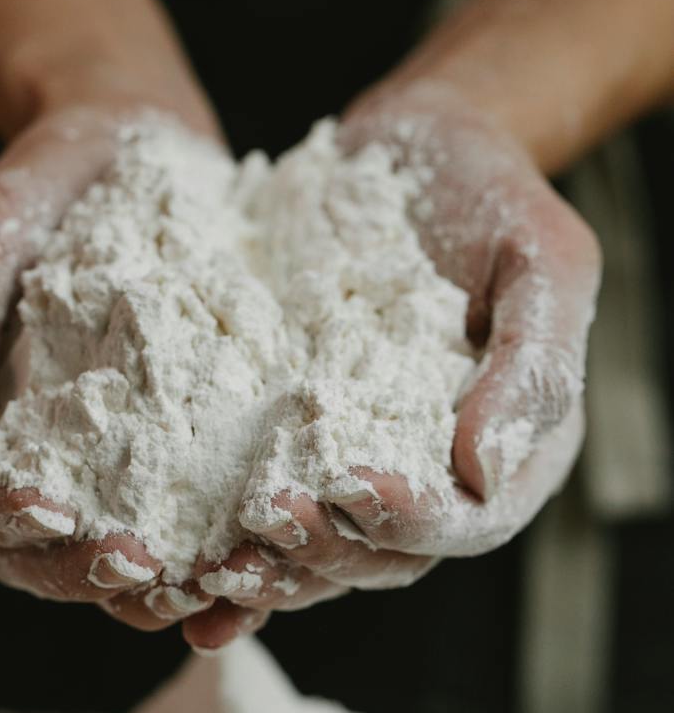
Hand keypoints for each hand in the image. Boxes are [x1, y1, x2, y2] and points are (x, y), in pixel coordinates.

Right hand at [0, 84, 270, 645]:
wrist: (134, 144)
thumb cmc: (38, 190)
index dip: (9, 523)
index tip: (53, 512)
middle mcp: (38, 466)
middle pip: (46, 558)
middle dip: (89, 572)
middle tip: (145, 568)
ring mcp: (112, 470)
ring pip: (121, 562)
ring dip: (160, 587)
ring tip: (209, 581)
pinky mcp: (181, 457)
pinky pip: (196, 523)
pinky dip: (220, 551)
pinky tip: (259, 555)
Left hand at [182, 80, 600, 648]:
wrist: (409, 145)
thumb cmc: (494, 194)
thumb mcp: (542, 259)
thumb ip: (534, 364)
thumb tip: (486, 474)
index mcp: (509, 452)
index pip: (465, 519)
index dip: (410, 519)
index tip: (354, 486)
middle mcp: (431, 475)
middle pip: (381, 554)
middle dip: (321, 551)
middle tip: (261, 526)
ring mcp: (356, 461)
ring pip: (315, 546)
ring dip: (263, 567)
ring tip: (205, 566)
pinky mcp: (292, 440)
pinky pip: (257, 498)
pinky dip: (220, 532)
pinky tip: (170, 549)